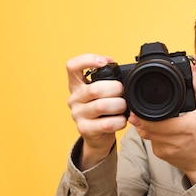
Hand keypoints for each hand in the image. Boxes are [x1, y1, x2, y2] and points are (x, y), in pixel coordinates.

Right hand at [66, 54, 126, 168]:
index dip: (87, 60)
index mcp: (76, 85)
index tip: (104, 62)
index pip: (72, 66)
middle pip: (95, 89)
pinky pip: (106, 124)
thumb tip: (113, 63)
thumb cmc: (103, 110)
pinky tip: (122, 120)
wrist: (98, 135)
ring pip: (102, 106)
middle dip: (116, 89)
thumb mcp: (101, 92)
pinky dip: (120, 121)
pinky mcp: (84, 129)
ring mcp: (77, 114)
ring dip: (119, 106)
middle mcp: (74, 98)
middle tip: (122, 93)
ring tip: (123, 107)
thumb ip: (106, 78)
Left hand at [129, 67, 195, 183]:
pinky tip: (156, 129)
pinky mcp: (160, 155)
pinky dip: (150, 134)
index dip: (142, 116)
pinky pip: (150, 141)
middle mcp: (174, 140)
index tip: (135, 109)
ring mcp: (166, 149)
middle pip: (147, 128)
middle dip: (139, 119)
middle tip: (134, 110)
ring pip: (146, 134)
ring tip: (145, 116)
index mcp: (185, 128)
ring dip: (144, 125)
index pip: (156, 122)